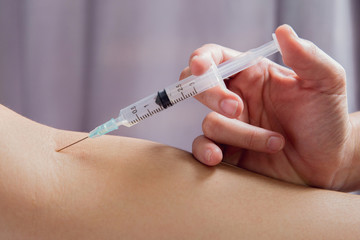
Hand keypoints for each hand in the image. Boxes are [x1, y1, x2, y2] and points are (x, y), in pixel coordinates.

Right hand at [181, 24, 357, 190]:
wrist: (329, 162)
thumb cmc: (327, 120)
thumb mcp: (326, 82)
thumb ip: (307, 56)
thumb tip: (282, 31)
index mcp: (253, 75)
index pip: (216, 58)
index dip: (202, 60)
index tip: (202, 69)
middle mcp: (236, 98)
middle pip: (199, 87)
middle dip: (212, 95)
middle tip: (237, 109)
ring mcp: (231, 126)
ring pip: (211, 123)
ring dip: (243, 134)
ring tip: (276, 143)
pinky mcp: (228, 150)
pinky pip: (202, 147)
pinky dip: (205, 151)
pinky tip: (218, 158)